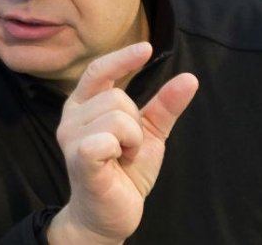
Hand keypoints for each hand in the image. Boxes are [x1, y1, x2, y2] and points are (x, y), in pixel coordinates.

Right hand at [47, 42, 198, 244]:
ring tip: (121, 157)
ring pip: (117, 116)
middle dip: (135, 123)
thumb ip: (164, 106)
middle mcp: (71, 117)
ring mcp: (71, 138)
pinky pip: (105, 138)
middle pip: (116, 96)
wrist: (110, 214)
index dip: (122, 58)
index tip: (147, 48)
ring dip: (131, 140)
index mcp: (84, 105)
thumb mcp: (148, 133)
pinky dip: (120, 148)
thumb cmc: (123, 170)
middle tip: (127, 148)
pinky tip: (114, 162)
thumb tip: (189, 77)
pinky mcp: (79, 158)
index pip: (99, 71)